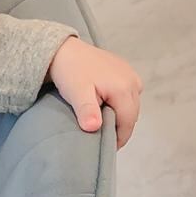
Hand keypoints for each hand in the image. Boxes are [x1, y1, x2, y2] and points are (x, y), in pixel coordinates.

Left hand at [48, 34, 141, 148]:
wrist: (63, 49)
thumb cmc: (70, 72)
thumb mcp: (76, 93)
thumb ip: (87, 111)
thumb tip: (94, 127)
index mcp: (123, 88)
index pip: (127, 123)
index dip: (118, 138)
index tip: (105, 146)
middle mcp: (132, 80)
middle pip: (132, 115)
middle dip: (120, 127)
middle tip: (102, 133)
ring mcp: (130, 73)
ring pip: (132, 104)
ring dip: (121, 114)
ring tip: (102, 117)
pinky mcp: (125, 69)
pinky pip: (129, 93)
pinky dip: (121, 102)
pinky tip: (105, 102)